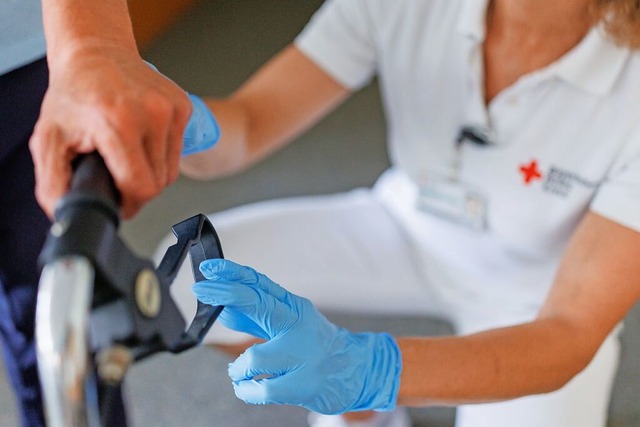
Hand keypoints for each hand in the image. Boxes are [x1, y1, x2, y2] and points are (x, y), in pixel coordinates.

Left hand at [29, 43, 191, 217]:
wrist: (97, 53)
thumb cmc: (75, 93)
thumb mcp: (48, 138)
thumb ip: (52, 182)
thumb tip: (65, 212)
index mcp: (117, 123)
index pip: (141, 187)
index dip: (129, 204)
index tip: (118, 201)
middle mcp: (150, 113)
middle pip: (159, 183)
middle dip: (138, 188)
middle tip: (117, 173)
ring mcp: (171, 108)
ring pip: (171, 172)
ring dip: (151, 173)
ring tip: (129, 154)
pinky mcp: (183, 106)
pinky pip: (178, 151)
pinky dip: (161, 154)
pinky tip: (142, 138)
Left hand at [193, 259, 401, 414]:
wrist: (357, 370)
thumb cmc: (314, 346)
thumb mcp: (287, 325)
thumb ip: (255, 319)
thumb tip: (223, 311)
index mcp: (293, 307)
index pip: (259, 283)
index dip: (232, 273)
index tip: (209, 269)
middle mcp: (298, 324)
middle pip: (257, 303)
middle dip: (225, 293)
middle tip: (201, 290)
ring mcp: (303, 354)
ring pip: (253, 358)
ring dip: (238, 369)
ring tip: (240, 373)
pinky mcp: (304, 384)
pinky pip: (261, 390)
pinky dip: (246, 390)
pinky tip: (246, 387)